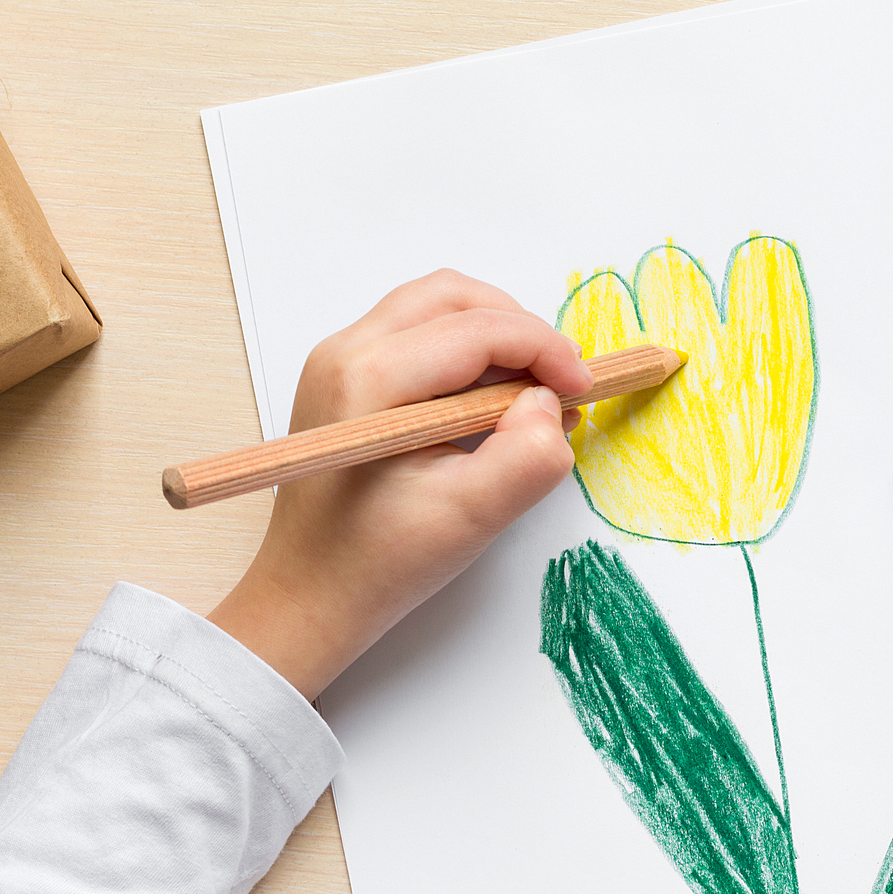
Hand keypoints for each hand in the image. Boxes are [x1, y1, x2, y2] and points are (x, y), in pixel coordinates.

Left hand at [209, 272, 592, 699]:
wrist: (308, 597)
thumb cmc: (378, 564)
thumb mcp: (469, 519)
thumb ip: (526, 457)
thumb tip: (548, 404)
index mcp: (368, 380)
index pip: (478, 329)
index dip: (546, 350)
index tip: (585, 390)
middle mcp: (343, 352)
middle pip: (453, 296)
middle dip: (520, 329)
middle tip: (561, 383)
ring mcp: (338, 361)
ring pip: (435, 308)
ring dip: (495, 338)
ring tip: (531, 397)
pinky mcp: (345, 378)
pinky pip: (418, 336)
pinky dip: (467, 356)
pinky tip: (492, 407)